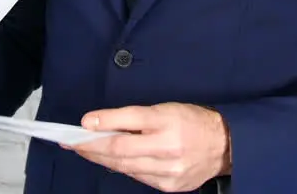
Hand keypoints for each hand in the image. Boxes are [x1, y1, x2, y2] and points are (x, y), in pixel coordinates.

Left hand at [64, 102, 229, 191]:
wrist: (224, 146)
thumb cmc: (191, 122)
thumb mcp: (165, 109)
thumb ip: (133, 117)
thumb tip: (99, 124)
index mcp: (168, 121)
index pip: (129, 120)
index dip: (103, 122)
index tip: (82, 123)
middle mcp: (168, 147)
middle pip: (121, 149)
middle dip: (92, 147)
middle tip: (72, 143)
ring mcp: (169, 171)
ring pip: (126, 166)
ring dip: (102, 159)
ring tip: (85, 151)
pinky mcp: (170, 186)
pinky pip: (138, 177)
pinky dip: (122, 168)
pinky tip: (111, 162)